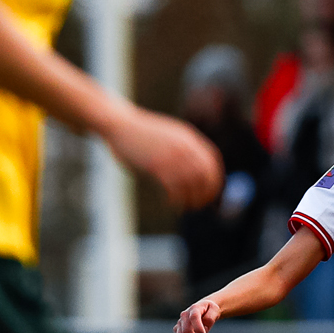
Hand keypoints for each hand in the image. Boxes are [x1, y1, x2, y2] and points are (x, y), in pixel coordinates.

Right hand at [109, 107, 223, 208]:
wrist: (119, 124)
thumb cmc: (140, 134)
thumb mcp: (168, 136)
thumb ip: (182, 149)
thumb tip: (191, 170)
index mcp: (188, 138)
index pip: (212, 162)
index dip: (214, 180)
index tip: (209, 193)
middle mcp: (183, 146)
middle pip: (206, 174)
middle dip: (206, 193)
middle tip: (198, 205)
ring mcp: (170, 155)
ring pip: (192, 183)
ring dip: (192, 199)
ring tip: (185, 208)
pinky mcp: (156, 164)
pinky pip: (174, 187)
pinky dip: (176, 199)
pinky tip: (171, 204)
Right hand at [173, 297, 221, 332]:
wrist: (203, 309)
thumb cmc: (210, 310)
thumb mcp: (215, 310)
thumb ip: (211, 317)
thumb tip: (205, 328)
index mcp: (194, 309)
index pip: (194, 317)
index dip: (198, 327)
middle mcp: (184, 316)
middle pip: (186, 330)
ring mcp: (179, 324)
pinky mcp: (177, 331)